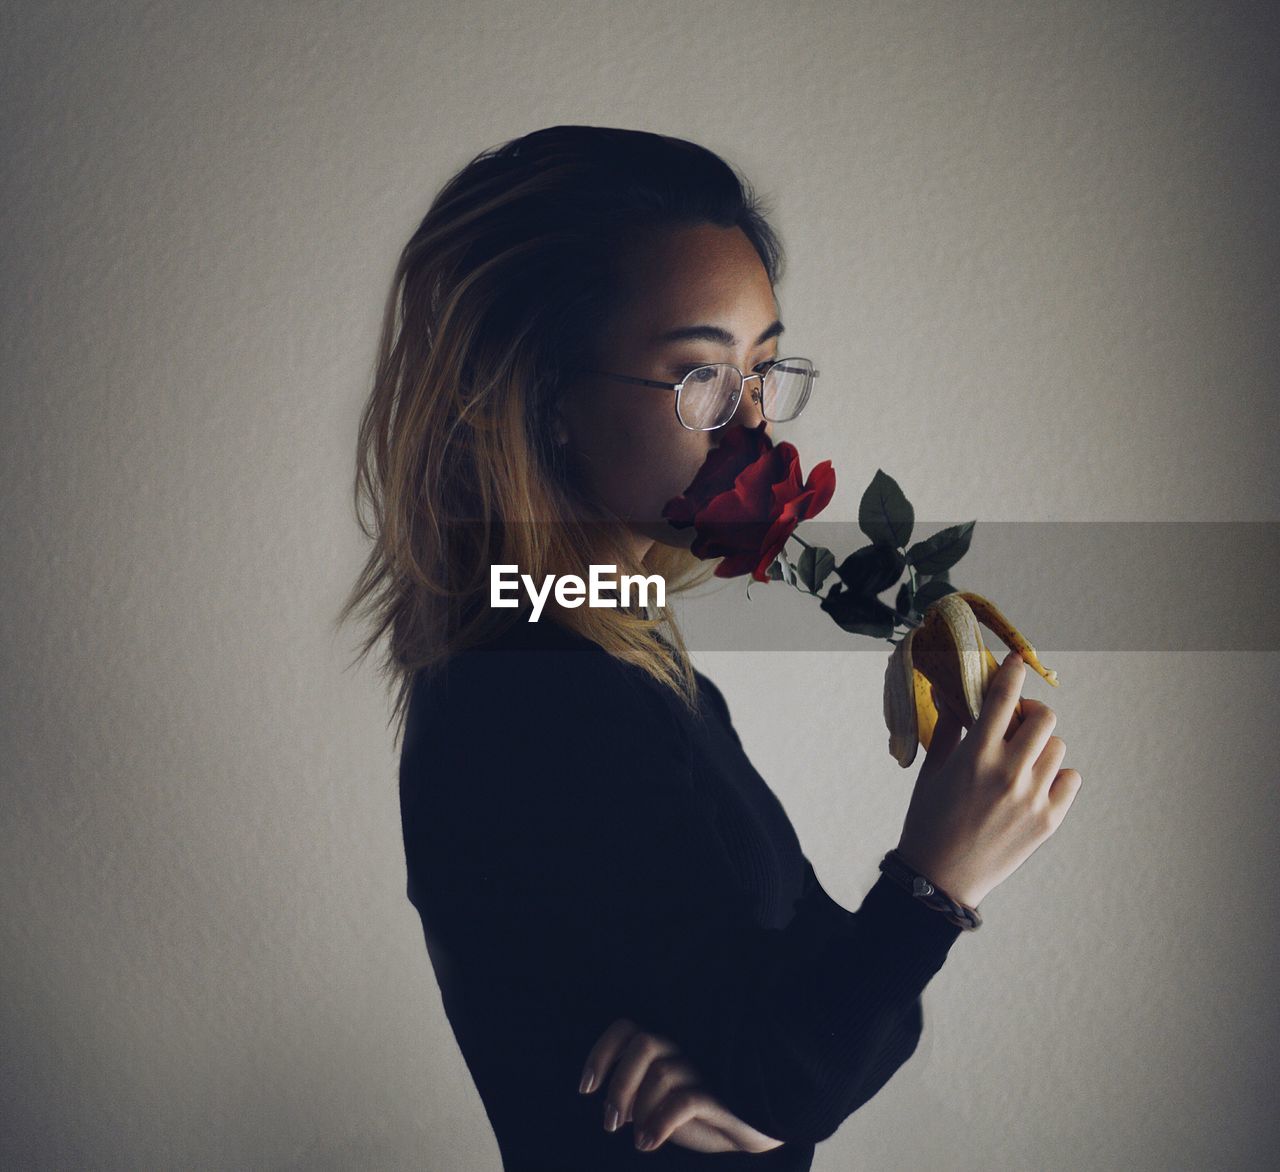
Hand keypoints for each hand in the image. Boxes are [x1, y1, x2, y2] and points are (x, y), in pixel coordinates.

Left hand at [579, 1017, 783, 1154]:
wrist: (748, 1132)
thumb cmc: (699, 1115)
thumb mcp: (661, 1104)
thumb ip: (638, 1094)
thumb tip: (614, 1105)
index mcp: (665, 1046)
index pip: (626, 1029)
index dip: (601, 1053)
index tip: (586, 1088)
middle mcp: (684, 1049)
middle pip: (643, 1044)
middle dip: (619, 1085)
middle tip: (610, 1123)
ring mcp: (704, 1069)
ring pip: (661, 1073)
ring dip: (640, 1109)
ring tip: (635, 1139)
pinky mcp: (721, 1095)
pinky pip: (683, 1101)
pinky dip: (658, 1123)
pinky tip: (648, 1143)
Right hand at [896, 652, 1082, 907]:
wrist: (940, 877)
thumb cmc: (929, 819)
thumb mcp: (932, 770)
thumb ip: (948, 728)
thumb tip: (950, 693)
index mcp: (975, 756)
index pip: (1002, 699)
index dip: (1012, 672)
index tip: (1016, 660)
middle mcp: (1008, 773)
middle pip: (1044, 718)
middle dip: (1031, 712)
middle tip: (1016, 722)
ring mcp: (1032, 798)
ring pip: (1057, 748)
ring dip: (1040, 746)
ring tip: (1021, 759)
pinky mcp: (1048, 820)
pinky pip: (1070, 779)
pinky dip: (1057, 775)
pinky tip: (1035, 782)